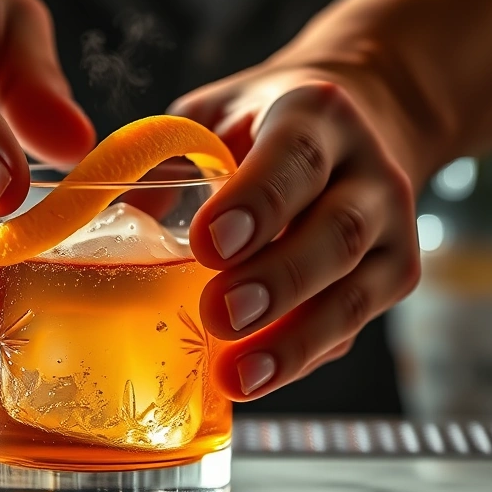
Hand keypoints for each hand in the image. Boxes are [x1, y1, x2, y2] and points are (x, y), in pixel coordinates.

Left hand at [170, 66, 421, 400]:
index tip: (206, 245)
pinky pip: (350, 327)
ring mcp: (392, 227)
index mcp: (316, 113)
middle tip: (218, 314)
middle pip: (335, 232)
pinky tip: (256, 377)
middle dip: (276, 281)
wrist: (362, 128)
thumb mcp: (214, 117)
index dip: (254, 203)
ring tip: (236, 375)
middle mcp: (368, 169)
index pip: (293, 156)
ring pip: (354, 292)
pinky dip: (301, 357)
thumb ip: (166, 163)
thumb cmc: (265, 127)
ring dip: (294, 340)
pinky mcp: (397, 275)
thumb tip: (95, 224)